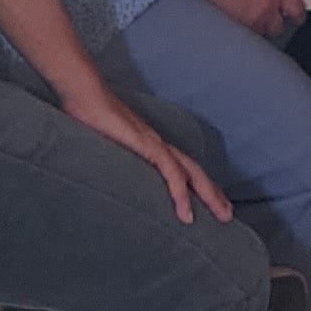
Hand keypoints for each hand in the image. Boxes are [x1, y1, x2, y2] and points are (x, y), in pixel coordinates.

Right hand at [74, 87, 234, 225]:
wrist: (83, 93)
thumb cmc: (86, 116)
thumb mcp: (101, 146)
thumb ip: (110, 161)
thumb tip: (103, 179)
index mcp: (150, 145)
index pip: (183, 168)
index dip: (199, 185)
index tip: (211, 203)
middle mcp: (158, 144)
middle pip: (195, 171)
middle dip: (213, 194)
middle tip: (228, 216)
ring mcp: (154, 143)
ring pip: (191, 173)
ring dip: (208, 195)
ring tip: (220, 217)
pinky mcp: (147, 145)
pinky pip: (170, 172)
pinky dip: (180, 192)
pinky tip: (186, 212)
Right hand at [181, 0, 303, 42]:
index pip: (297, 10)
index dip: (299, 14)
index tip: (298, 14)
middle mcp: (263, 7)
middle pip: (278, 27)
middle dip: (278, 23)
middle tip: (274, 17)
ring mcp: (246, 18)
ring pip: (259, 32)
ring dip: (260, 26)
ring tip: (255, 18)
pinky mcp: (229, 22)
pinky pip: (240, 31)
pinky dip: (241, 27)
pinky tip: (236, 18)